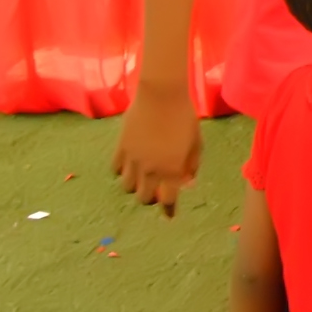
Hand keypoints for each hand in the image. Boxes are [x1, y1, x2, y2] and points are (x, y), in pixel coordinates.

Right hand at [113, 80, 202, 216]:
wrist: (161, 96)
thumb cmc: (184, 117)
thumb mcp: (196, 142)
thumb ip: (192, 164)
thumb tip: (187, 182)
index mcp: (172, 169)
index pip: (169, 199)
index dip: (169, 210)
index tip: (169, 216)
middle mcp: (150, 169)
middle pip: (145, 197)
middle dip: (151, 197)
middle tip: (156, 191)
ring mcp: (133, 160)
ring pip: (127, 187)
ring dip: (135, 186)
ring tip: (141, 178)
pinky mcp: (120, 148)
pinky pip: (115, 169)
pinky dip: (121, 171)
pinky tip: (128, 165)